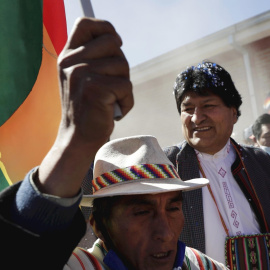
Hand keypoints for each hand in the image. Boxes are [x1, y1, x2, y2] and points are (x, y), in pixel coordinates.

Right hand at [58, 17, 132, 149]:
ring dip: (123, 86)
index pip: (86, 24)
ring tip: (110, 100)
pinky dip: (126, 101)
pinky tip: (114, 110)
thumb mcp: (81, 78)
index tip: (115, 44)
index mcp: (68, 56)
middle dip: (120, 65)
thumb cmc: (86, 108)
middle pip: (113, 44)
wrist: (78, 137)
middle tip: (111, 85)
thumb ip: (92, 57)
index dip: (105, 29)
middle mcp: (72, 62)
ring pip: (122, 66)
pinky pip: (126, 86)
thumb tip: (115, 40)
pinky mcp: (96, 89)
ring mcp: (82, 74)